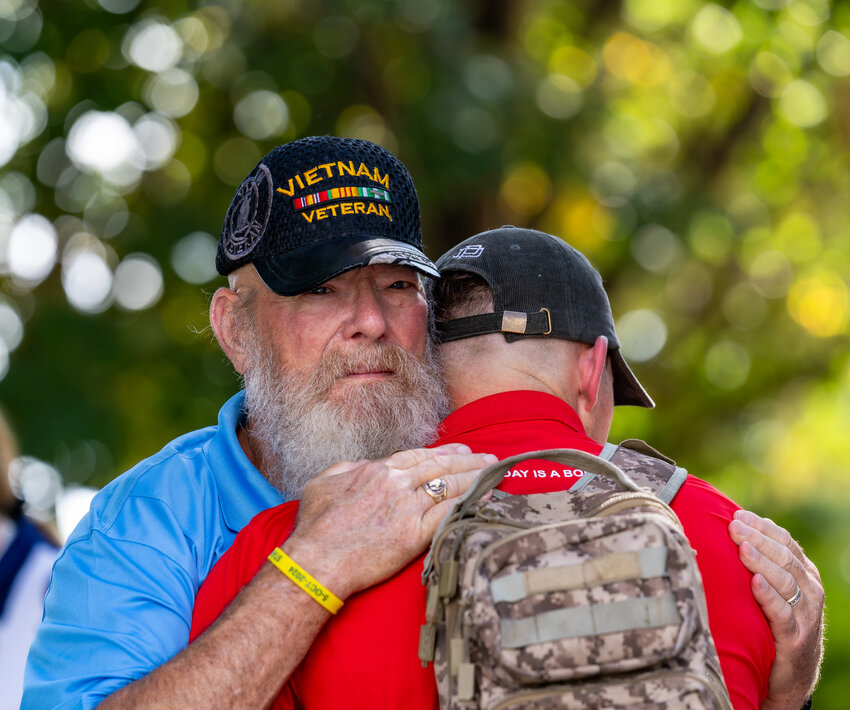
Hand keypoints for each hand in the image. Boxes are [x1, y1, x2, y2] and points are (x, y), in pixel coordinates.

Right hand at [282, 444, 496, 598]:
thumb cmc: (315, 527)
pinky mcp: (415, 534)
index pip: (419, 456)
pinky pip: (449, 514)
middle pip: (441, 466)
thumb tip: (366, 465)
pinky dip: (468, 504)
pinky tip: (483, 500)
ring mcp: (407, 508)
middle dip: (468, 460)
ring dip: (475, 478)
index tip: (461, 449)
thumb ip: (348, 468)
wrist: (317, 561)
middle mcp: (396, 484)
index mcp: (377, 470)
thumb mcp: (323, 483)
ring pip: (449, 486)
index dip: (445, 452)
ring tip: (494, 474)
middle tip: (488, 458)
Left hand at [728, 510, 823, 709]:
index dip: (761, 527)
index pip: (785, 542)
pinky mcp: (795, 639)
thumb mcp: (772, 589)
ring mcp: (806, 616)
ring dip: (762, 562)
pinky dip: (769, 597)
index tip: (737, 515)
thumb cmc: (772, 623)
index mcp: (804, 574)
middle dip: (757, 539)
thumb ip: (761, 562)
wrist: (789, 674)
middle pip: (784, 558)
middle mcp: (809, 591)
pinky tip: (755, 583)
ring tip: (743, 548)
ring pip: (785, 582)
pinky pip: (782, 614)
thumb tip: (733, 525)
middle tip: (733, 527)